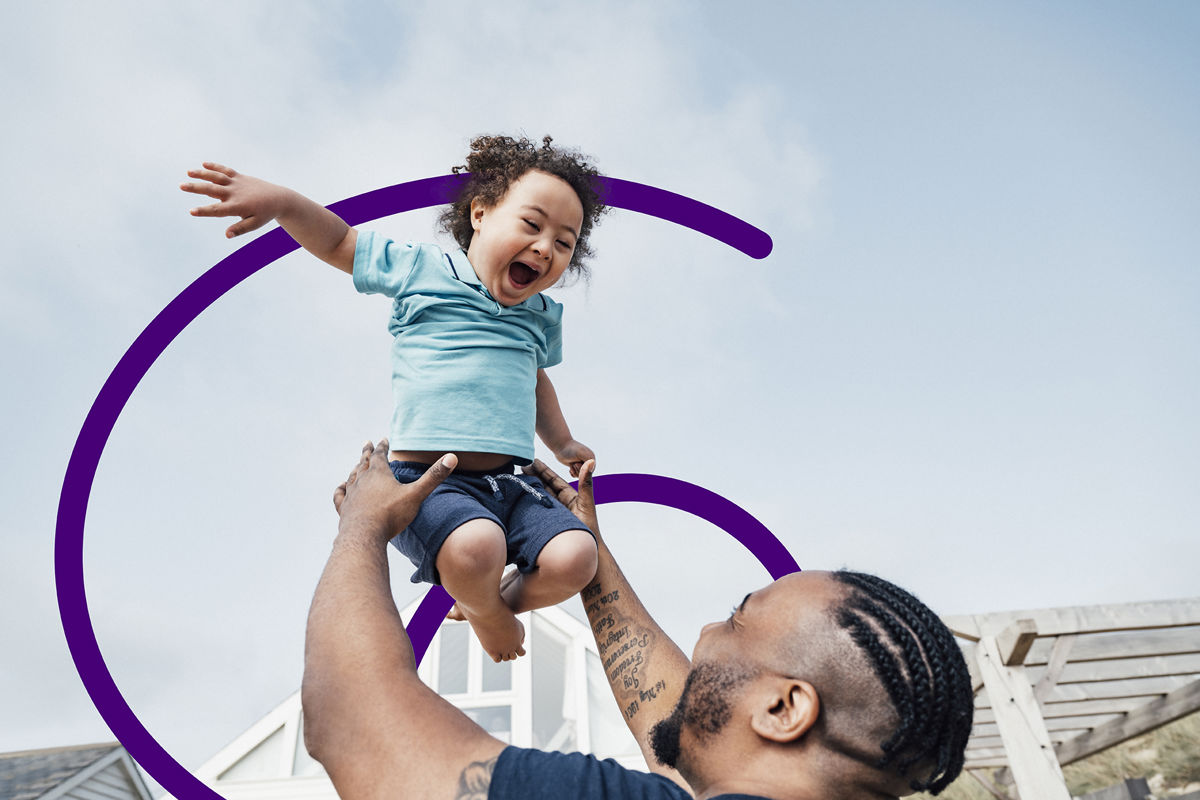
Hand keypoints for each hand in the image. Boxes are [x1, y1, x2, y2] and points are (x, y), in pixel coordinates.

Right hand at [180, 162, 287, 238]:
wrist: (279, 198)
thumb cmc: (265, 214)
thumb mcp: (254, 224)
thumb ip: (240, 229)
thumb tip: (227, 235)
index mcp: (237, 206)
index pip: (217, 210)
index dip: (204, 211)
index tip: (192, 211)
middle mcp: (235, 193)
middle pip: (212, 189)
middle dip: (196, 188)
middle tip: (181, 186)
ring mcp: (237, 183)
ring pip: (216, 177)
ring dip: (202, 174)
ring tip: (188, 172)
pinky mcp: (240, 177)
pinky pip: (226, 170)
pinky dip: (215, 167)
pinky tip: (204, 164)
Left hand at [334, 439, 456, 542]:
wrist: (364, 536)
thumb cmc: (391, 514)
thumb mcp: (416, 494)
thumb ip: (433, 477)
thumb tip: (452, 457)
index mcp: (379, 473)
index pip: (380, 454)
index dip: (382, 446)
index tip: (383, 439)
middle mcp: (362, 480)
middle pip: (364, 462)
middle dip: (367, 452)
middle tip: (367, 443)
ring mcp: (351, 494)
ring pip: (352, 476)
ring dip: (356, 469)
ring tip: (357, 465)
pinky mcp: (344, 508)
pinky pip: (340, 494)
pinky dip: (341, 488)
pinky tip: (342, 487)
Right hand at [524, 458, 597, 533]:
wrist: (582, 549)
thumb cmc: (588, 528)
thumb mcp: (586, 502)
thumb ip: (585, 483)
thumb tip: (590, 461)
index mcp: (570, 496)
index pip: (554, 480)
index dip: (544, 471)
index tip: (534, 462)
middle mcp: (561, 502)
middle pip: (545, 486)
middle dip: (534, 476)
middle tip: (522, 467)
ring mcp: (554, 511)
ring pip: (541, 496)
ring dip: (531, 487)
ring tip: (520, 478)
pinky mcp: (548, 521)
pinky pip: (538, 508)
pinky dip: (531, 501)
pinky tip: (522, 497)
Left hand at [554, 439, 595, 477]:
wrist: (560, 446)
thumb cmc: (570, 449)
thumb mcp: (580, 453)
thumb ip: (587, 460)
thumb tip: (592, 469)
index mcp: (592, 458)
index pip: (590, 471)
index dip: (582, 469)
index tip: (577, 462)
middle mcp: (588, 462)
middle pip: (585, 474)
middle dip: (578, 470)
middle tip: (574, 462)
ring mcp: (582, 464)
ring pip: (580, 476)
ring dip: (574, 471)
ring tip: (572, 464)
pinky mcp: (576, 467)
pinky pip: (576, 475)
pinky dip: (572, 473)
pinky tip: (570, 467)